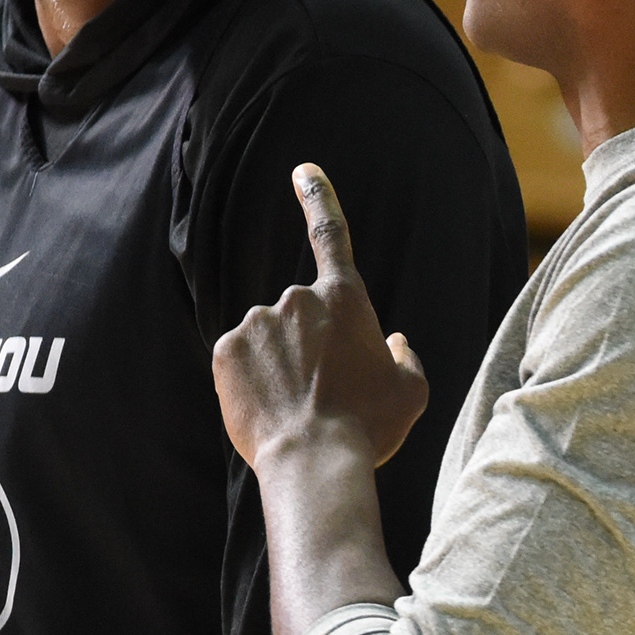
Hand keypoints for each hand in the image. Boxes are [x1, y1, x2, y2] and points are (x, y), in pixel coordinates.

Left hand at [213, 163, 431, 475]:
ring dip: (279, 363)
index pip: (331, 234)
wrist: (314, 462)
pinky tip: (268, 408)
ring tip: (297, 408)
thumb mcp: (410, 392)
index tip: (302, 171)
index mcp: (345, 299)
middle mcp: (296, 299)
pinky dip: (251, 379)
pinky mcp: (225, 351)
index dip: (319, 197)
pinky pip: (239, 359)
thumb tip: (394, 342)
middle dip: (308, 343)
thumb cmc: (368, 426)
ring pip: (268, 338)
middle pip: (301, 314)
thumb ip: (405, 358)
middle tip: (323, 391)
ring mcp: (256, 323)